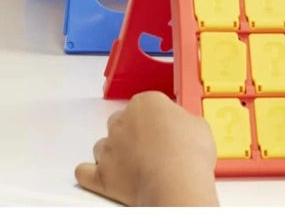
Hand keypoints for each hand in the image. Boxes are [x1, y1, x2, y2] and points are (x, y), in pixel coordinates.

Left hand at [75, 92, 218, 205]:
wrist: (176, 183)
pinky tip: (97, 174)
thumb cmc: (188, 154)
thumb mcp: (198, 125)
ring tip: (132, 166)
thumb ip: (183, 120)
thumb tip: (183, 128)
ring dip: (113, 152)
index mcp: (146, 102)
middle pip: (121, 121)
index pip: (146, 103)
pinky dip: (89, 173)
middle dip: (131, 132)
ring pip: (103, 145)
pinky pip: (85, 171)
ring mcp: (109, 148)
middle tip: (150, 146)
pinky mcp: (101, 175)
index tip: (163, 127)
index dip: (156, 117)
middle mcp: (123, 121)